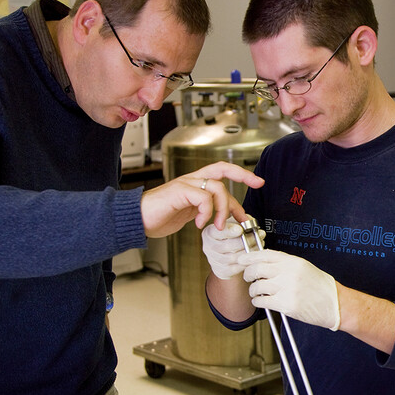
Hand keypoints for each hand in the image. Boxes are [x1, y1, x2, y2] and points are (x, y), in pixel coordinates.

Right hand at [140, 161, 264, 237]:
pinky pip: (202, 197)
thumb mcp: (191, 216)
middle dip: (243, 174)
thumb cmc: (160, 217)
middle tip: (257, 183)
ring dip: (223, 208)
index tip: (258, 182)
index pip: (222, 173)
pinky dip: (206, 212)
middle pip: (222, 168)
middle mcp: (192, 180)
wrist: (137, 220)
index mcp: (196, 184)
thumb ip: (208, 213)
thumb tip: (227, 219)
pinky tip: (199, 223)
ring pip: (216, 187)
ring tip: (218, 225)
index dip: (241, 176)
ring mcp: (185, 184)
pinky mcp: (178, 192)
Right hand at [202, 219, 262, 279]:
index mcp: (209, 233)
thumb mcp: (234, 222)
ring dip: (249, 251)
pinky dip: (248, 262)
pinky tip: (255, 255)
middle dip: (245, 240)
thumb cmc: (231, 234)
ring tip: (260, 244)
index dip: (229, 231)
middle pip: (227, 246)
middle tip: (259, 235)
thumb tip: (250, 221)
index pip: (217, 232)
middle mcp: (209, 248)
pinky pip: (237, 268)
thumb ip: (240, 219)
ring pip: (233, 258)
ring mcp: (214, 261)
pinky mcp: (222, 271)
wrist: (227, 253)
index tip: (240, 229)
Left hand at [239, 250, 340, 330]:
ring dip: (253, 290)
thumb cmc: (320, 287)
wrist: (335, 304)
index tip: (241, 259)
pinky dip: (257, 301)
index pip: (265, 254)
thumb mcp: (304, 268)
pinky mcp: (286, 305)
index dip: (249, 256)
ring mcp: (287, 289)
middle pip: (256, 269)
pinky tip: (261, 301)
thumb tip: (262, 262)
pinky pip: (261, 301)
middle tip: (249, 278)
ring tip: (257, 292)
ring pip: (257, 286)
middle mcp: (289, 273)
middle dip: (248, 274)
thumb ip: (284, 264)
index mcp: (293, 261)